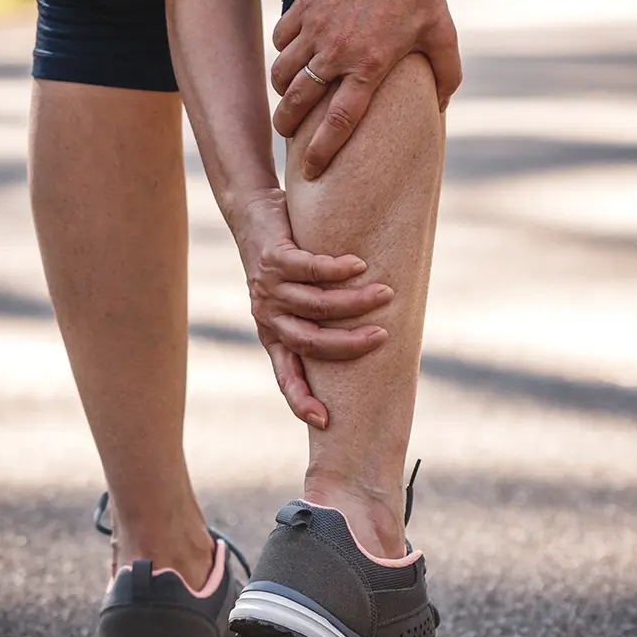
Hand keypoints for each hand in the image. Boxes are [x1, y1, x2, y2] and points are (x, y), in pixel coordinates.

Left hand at [231, 188, 391, 428]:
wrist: (251, 215)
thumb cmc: (284, 262)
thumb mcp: (293, 298)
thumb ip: (317, 318)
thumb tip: (368, 340)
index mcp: (272, 334)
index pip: (285, 376)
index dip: (301, 400)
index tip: (323, 421)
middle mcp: (268, 315)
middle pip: (310, 342)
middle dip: (349, 344)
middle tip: (382, 337)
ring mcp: (269, 288)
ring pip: (317, 305)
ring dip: (355, 302)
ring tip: (385, 294)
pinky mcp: (275, 258)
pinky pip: (311, 269)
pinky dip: (338, 269)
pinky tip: (358, 265)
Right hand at [270, 0, 461, 178]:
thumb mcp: (443, 36)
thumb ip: (446, 77)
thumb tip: (440, 108)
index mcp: (370, 67)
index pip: (338, 123)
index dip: (321, 152)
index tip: (311, 172)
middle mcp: (337, 52)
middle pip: (297, 103)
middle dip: (287, 126)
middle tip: (287, 134)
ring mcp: (316, 28)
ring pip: (282, 73)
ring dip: (283, 91)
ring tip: (289, 97)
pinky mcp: (304, 6)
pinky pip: (281, 41)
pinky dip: (283, 53)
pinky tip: (293, 56)